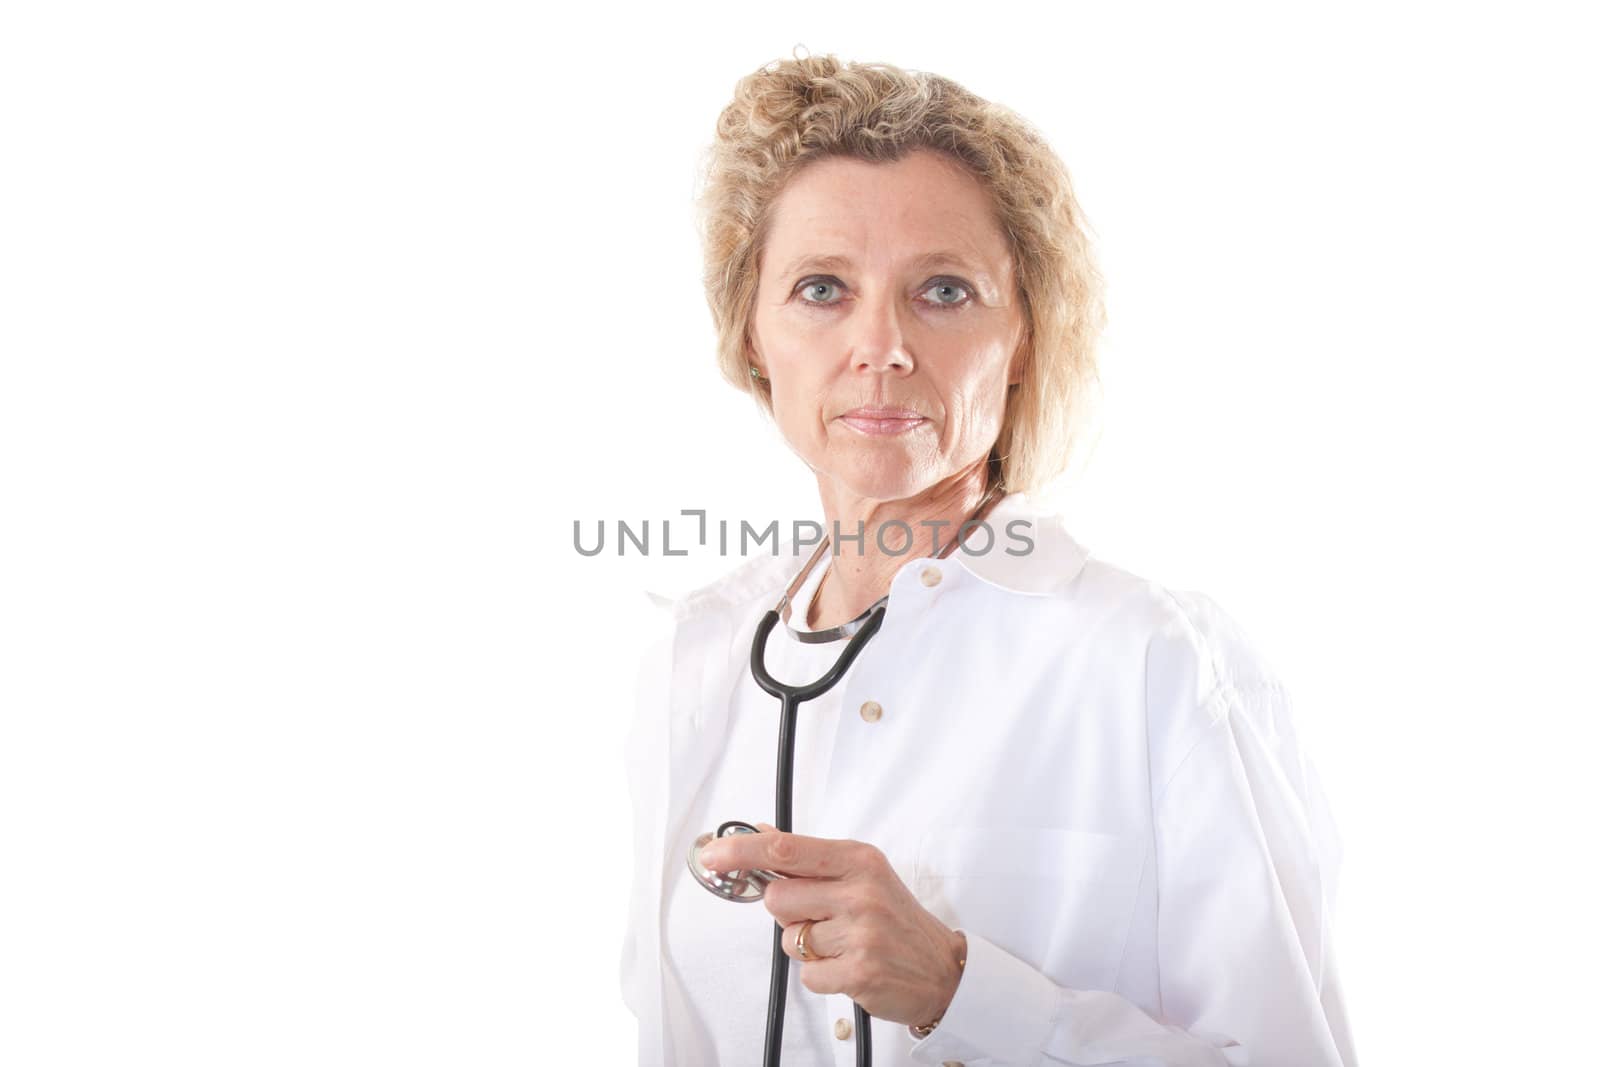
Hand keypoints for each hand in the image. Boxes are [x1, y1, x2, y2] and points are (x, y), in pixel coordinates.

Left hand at [696, 822, 966, 1027]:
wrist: (942, 969)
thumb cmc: (896, 919)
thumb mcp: (862, 875)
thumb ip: (810, 858)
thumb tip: (760, 832)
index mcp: (859, 860)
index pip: (787, 849)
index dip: (742, 851)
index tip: (713, 855)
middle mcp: (861, 892)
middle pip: (777, 898)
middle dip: (788, 912)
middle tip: (821, 916)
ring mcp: (860, 933)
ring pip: (790, 940)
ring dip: (808, 946)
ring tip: (843, 943)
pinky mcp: (859, 972)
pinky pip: (806, 974)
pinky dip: (822, 975)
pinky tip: (849, 967)